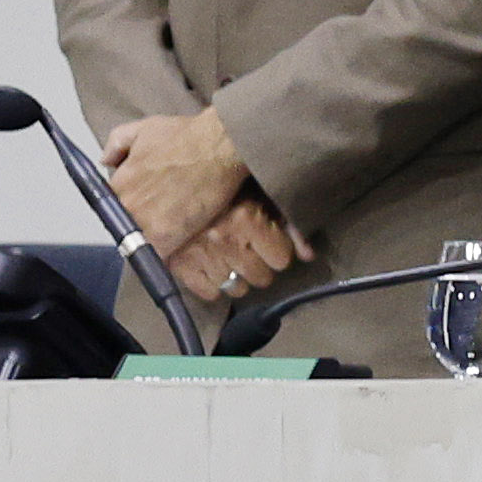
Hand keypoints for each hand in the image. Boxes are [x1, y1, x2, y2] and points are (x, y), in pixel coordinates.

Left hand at [100, 109, 255, 253]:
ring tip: (177, 225)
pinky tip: (183, 236)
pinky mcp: (167, 238)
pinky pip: (160, 254)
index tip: (145, 206)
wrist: (222, 146)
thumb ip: (116, 142)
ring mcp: (145, 224)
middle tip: (165, 214)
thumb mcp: (144, 128)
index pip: (113, 207)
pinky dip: (170, 250)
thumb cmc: (189, 136)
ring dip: (156, 237)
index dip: (131, 207)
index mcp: (118, 185)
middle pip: (127, 227)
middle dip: (144, 223)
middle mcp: (127, 206)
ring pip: (143, 242)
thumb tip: (106, 160)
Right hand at [172, 191, 309, 311]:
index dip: (278, 252)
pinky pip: (210, 294)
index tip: (269, 244)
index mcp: (248, 219)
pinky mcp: (181, 268)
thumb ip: (290, 223)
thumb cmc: (225, 190)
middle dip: (260, 266)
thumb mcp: (260, 196)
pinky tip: (213, 268)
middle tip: (249, 252)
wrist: (173, 187)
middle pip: (262, 278)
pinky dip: (213, 285)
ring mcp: (203, 257)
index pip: (281, 259)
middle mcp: (227, 241)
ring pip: (238, 290)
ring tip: (231, 259)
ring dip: (238, 278)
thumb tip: (309, 255)